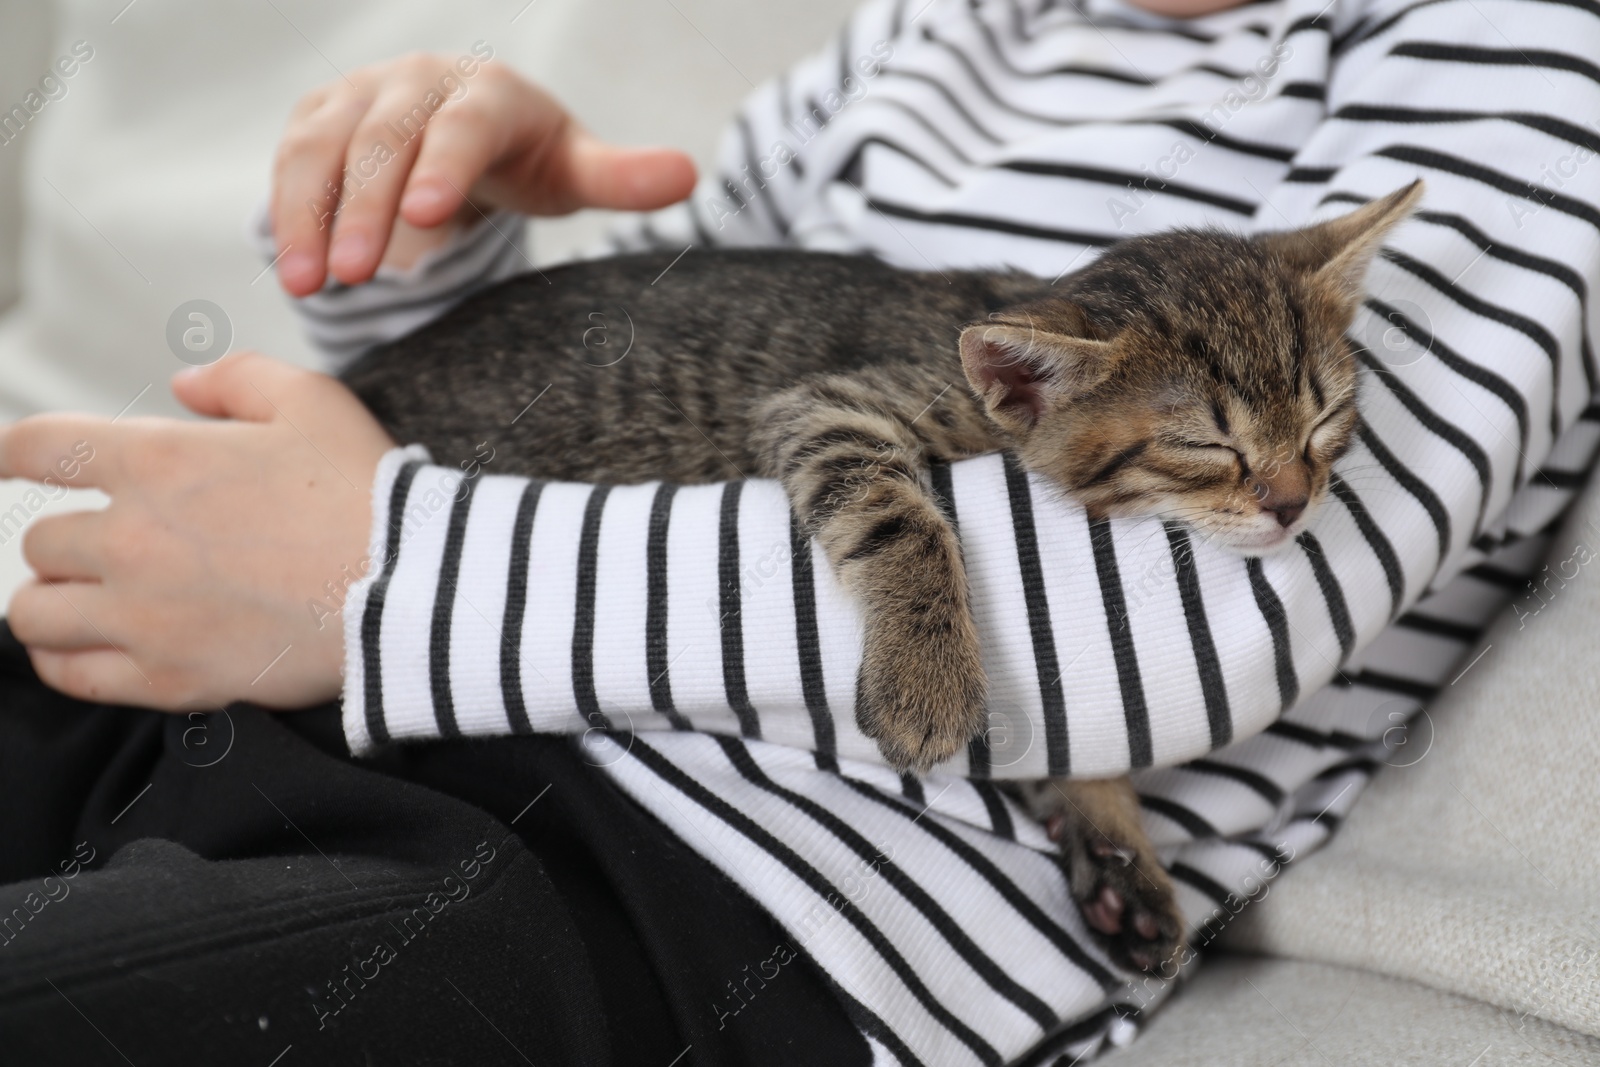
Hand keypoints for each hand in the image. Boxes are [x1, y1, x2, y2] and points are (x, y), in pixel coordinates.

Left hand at [1, 353, 395, 710]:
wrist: (409, 589)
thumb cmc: (366, 496)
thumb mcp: (313, 401)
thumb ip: (237, 379)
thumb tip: (186, 387)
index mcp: (158, 463)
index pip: (39, 448)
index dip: (9, 451)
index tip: (5, 461)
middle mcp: (131, 539)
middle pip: (41, 542)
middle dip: (70, 541)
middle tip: (106, 549)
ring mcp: (142, 614)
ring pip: (36, 613)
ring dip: (54, 602)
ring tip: (84, 603)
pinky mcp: (167, 676)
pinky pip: (70, 674)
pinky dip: (62, 660)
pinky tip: (80, 650)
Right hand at [271, 50, 697, 294]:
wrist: (474, 129)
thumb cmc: (532, 158)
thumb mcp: (575, 170)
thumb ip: (622, 177)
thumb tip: (689, 174)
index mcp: (490, 92)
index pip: (463, 125)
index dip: (443, 165)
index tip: (426, 217)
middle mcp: (420, 81)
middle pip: (385, 140)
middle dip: (365, 207)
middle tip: (355, 276)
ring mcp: (363, 95)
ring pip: (324, 147)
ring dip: (309, 214)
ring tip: (306, 285)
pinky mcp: (322, 116)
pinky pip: (293, 158)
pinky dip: (286, 208)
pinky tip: (291, 265)